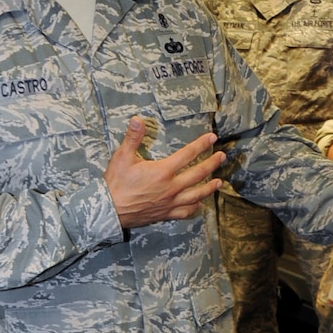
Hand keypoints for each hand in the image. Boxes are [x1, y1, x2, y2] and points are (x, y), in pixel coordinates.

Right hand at [106, 117, 225, 228]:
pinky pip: (185, 211)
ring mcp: (170, 202)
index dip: (201, 145)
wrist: (110, 210)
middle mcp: (171, 188)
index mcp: (163, 171)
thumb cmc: (116, 183)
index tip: (212, 138)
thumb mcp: (122, 156)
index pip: (188, 155)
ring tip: (219, 182)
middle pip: (198, 174)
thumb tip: (138, 119)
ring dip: (209, 188)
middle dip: (212, 164)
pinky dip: (195, 207)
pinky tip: (199, 204)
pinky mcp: (166, 213)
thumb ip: (133, 137)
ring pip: (196, 195)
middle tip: (222, 157)